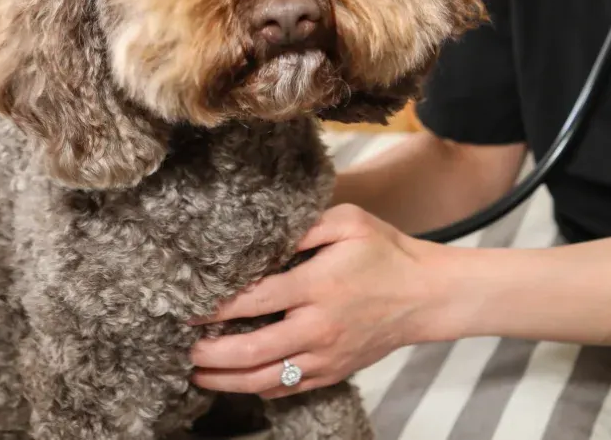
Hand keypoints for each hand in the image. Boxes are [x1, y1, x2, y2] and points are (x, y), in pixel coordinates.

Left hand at [188, 204, 441, 397]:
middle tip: (185, 346)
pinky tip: (236, 380)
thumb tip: (264, 239)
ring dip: (225, 379)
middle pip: (251, 351)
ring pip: (264, 379)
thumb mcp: (349, 221)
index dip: (217, 307)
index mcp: (320, 285)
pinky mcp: (333, 372)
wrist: (426, 295)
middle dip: (210, 352)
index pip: (256, 300)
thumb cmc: (386, 252)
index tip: (191, 306)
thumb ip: (306, 226)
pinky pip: (287, 388)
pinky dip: (256, 388)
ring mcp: (326, 355)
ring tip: (198, 372)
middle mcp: (319, 326)